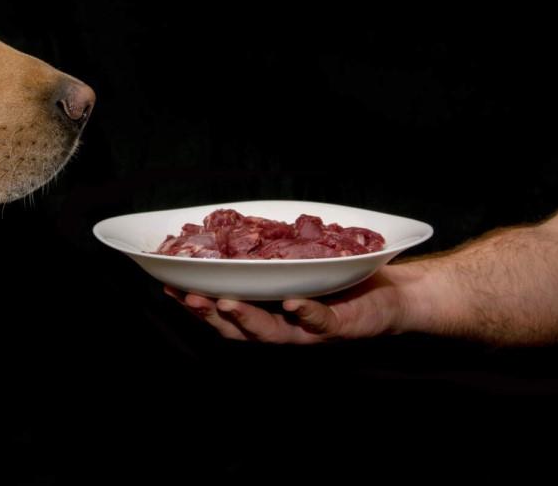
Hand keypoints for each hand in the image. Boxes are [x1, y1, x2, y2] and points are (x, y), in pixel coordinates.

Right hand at [164, 266, 410, 343]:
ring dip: (245, 317)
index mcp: (265, 311)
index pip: (222, 310)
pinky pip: (319, 322)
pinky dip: (305, 314)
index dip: (194, 301)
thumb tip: (230, 225)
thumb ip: (266, 253)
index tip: (167, 286)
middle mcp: (281, 327)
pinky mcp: (338, 327)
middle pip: (236, 329)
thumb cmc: (339, 276)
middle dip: (209, 314)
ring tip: (224, 302)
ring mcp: (307, 330)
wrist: (390, 294)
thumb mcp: (294, 262)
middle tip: (188, 298)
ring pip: (270, 332)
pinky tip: (292, 304)